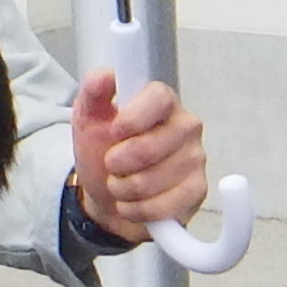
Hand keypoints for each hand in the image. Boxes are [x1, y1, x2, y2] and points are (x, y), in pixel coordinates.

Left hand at [69, 69, 212, 243]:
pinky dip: (139, 210)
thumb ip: (93, 92)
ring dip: (124, 190)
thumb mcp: (89, 118)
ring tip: (120, 185)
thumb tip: (105, 76)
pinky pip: (166, 206)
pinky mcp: (197, 190)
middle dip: (118, 164)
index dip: (133, 119)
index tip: (114, 132)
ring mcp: (195, 159)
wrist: (107, 195)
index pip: (158, 99)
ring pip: (153, 181)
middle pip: (151, 146)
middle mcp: (185, 126)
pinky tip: (133, 204)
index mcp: (161, 101)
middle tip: (111, 165)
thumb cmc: (102, 152)